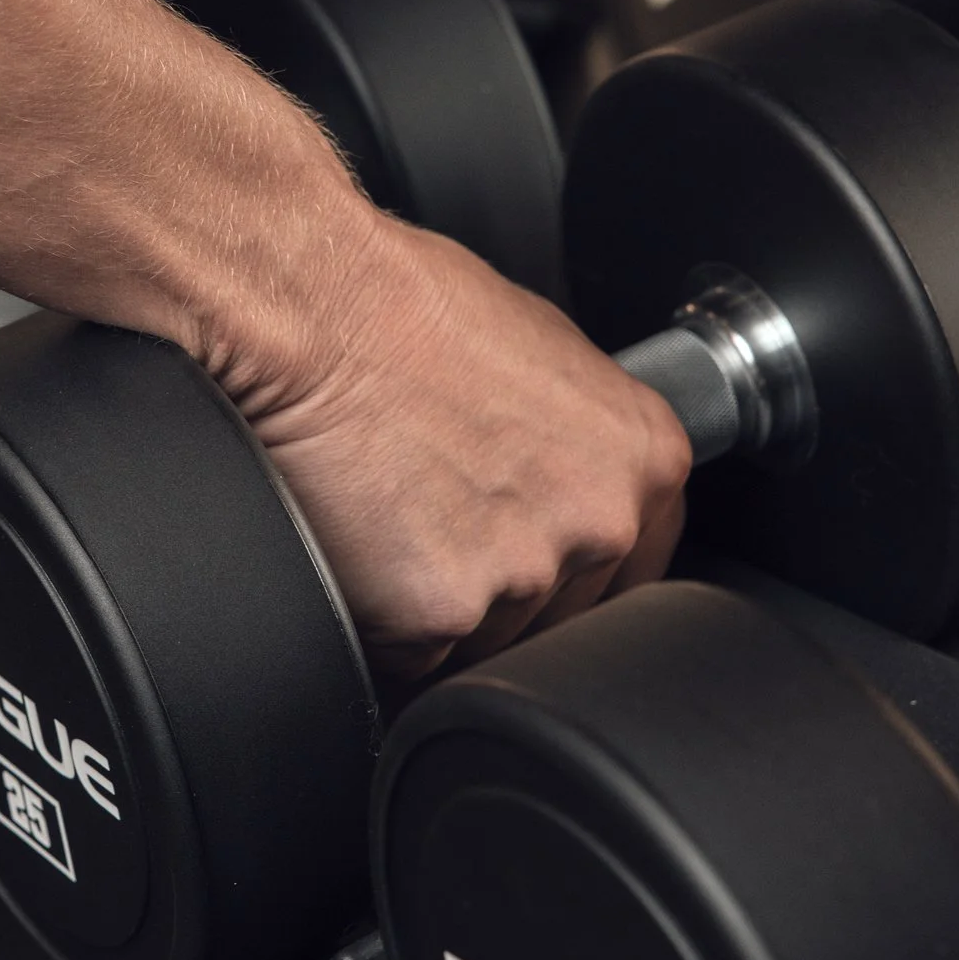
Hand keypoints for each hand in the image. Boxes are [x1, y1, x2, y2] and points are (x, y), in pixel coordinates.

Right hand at [217, 215, 692, 680]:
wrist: (315, 312)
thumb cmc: (406, 306)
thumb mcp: (544, 347)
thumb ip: (585, 440)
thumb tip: (577, 481)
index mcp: (643, 457)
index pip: (637, 567)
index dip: (574, 571)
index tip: (535, 562)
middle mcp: (599, 521)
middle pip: (561, 613)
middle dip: (501, 587)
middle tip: (437, 516)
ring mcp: (521, 574)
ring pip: (483, 637)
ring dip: (437, 603)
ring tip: (391, 511)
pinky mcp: (436, 611)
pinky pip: (410, 654)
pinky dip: (378, 618)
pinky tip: (359, 540)